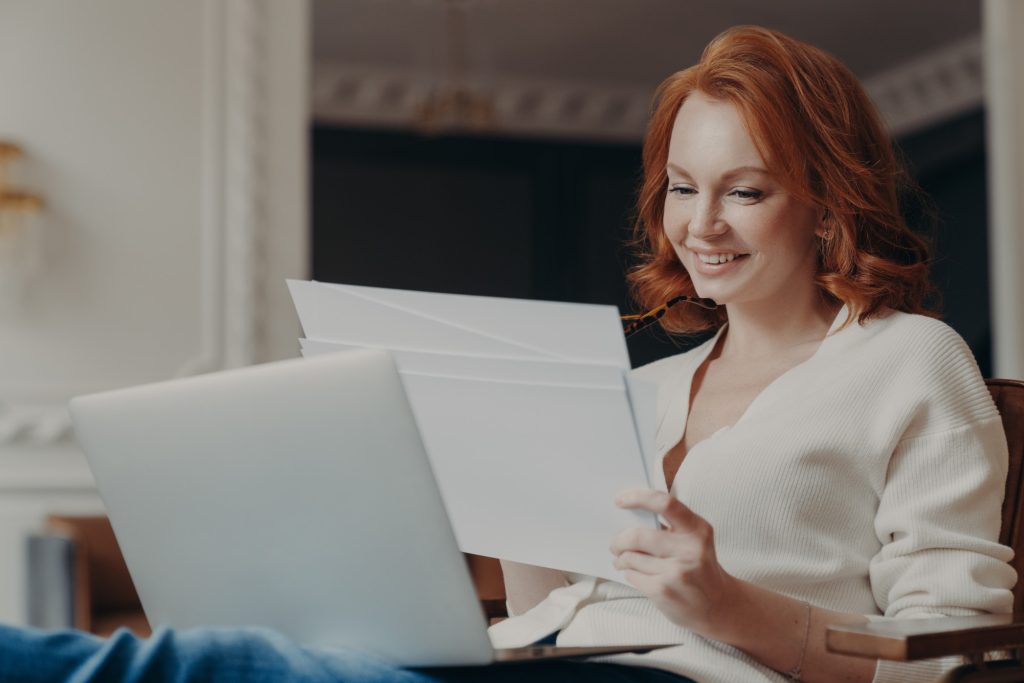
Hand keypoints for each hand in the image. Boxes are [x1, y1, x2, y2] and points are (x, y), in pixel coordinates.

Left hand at [610, 488, 736, 636]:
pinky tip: (637, 575)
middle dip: (619, 540)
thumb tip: (629, 517)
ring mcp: (677, 572)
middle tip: (615, 544)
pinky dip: (629, 573)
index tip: (620, 500)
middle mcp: (690, 549)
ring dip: (622, 559)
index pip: (665, 504)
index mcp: (698, 529)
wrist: (719, 606)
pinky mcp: (664, 591)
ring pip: (631, 558)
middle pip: (638, 536)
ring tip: (622, 560)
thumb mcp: (695, 541)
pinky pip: (632, 575)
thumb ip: (670, 527)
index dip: (638, 498)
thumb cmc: (699, 568)